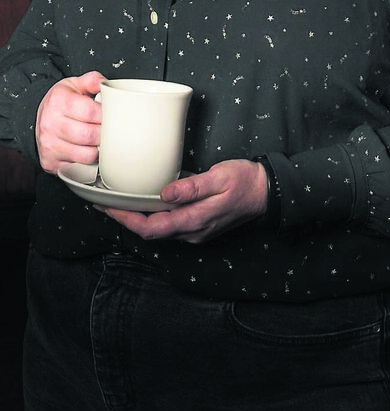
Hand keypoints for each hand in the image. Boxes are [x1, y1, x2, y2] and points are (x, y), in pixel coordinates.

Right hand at [35, 71, 104, 174]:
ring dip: (98, 150)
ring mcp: (49, 145)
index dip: (106, 115)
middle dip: (105, 134)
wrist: (41, 117)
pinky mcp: (50, 162)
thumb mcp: (75, 84)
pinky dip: (87, 162)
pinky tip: (88, 151)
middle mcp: (50, 123)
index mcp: (58, 101)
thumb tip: (104, 84)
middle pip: (88, 135)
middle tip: (110, 130)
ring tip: (100, 141)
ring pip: (85, 155)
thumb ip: (92, 80)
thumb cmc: (62, 101)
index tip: (112, 115)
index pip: (90, 112)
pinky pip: (77, 167)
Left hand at [101, 158, 267, 243]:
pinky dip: (150, 214)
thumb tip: (165, 193)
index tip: (107, 207)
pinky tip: (144, 200)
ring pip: (157, 228)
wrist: (265, 192)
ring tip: (117, 200)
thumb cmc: (244, 181)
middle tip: (102, 202)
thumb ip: (192, 188)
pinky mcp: (197, 224)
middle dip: (124, 218)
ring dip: (136, 217)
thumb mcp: (219, 178)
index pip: (150, 228)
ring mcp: (194, 231)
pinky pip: (167, 223)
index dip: (125, 219)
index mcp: (194, 222)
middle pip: (149, 231)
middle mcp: (190, 232)